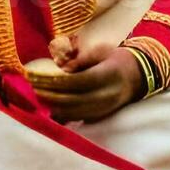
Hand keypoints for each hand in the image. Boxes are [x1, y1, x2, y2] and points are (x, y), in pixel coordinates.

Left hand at [30, 47, 144, 122]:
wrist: (137, 76)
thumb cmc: (115, 58)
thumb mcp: (101, 52)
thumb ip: (82, 60)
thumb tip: (62, 68)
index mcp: (107, 75)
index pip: (76, 81)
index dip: (55, 81)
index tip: (38, 77)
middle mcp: (106, 95)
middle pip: (72, 99)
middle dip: (50, 95)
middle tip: (32, 89)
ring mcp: (104, 108)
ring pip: (74, 112)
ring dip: (53, 107)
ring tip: (37, 98)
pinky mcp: (101, 116)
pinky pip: (79, 118)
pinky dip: (63, 115)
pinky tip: (49, 110)